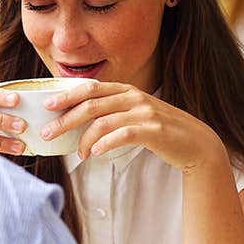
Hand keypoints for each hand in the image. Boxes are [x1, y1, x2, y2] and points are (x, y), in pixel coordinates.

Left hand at [41, 82, 225, 171]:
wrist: (196, 143)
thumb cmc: (160, 131)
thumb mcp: (135, 114)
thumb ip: (111, 113)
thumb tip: (77, 122)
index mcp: (127, 90)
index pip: (91, 88)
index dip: (67, 94)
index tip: (47, 104)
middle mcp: (134, 97)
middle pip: (91, 104)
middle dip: (66, 119)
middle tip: (48, 133)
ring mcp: (145, 113)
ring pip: (103, 121)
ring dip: (84, 140)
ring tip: (78, 155)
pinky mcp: (154, 130)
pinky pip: (123, 134)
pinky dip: (105, 143)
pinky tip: (95, 153)